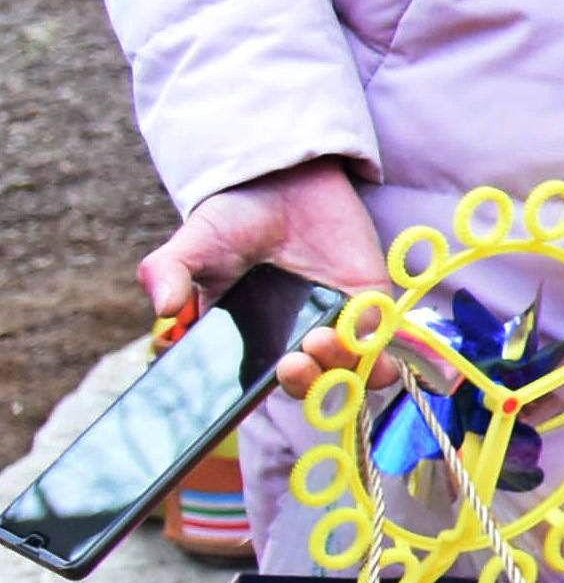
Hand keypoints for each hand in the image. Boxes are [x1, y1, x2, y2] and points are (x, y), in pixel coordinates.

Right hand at [141, 162, 392, 374]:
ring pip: (345, 373)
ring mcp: (333, 327)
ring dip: (338, 369)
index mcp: (245, 341)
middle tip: (290, 364)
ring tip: (318, 339)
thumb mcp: (192, 245)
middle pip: (304, 387)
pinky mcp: (369, 307)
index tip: (242, 399)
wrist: (285, 180)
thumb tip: (165, 310)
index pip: (248, 388)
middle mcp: (290, 342)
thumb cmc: (234, 219)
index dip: (245, 402)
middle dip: (302, 385)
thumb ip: (167, 273)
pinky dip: (376, 353)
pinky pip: (379, 345)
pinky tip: (363, 340)